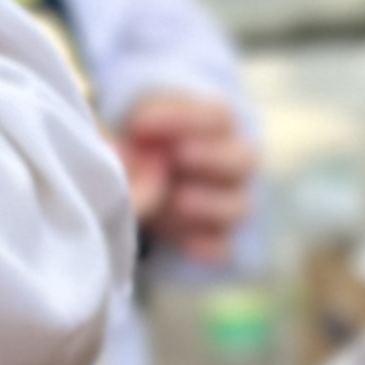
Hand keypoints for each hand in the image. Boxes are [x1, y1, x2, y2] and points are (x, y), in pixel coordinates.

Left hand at [116, 92, 256, 261]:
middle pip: (245, 159)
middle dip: (213, 157)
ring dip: (211, 203)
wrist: (132, 187)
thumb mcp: (120, 134)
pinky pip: (225, 247)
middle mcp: (231, 164)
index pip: (219, 116)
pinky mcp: (213, 240)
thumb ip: (121, 143)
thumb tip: (131, 156)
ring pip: (239, 206)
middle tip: (176, 157)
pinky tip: (186, 244)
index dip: (184, 118)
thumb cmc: (130, 147)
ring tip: (177, 200)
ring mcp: (225, 204)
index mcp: (214, 127)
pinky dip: (209, 246)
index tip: (139, 126)